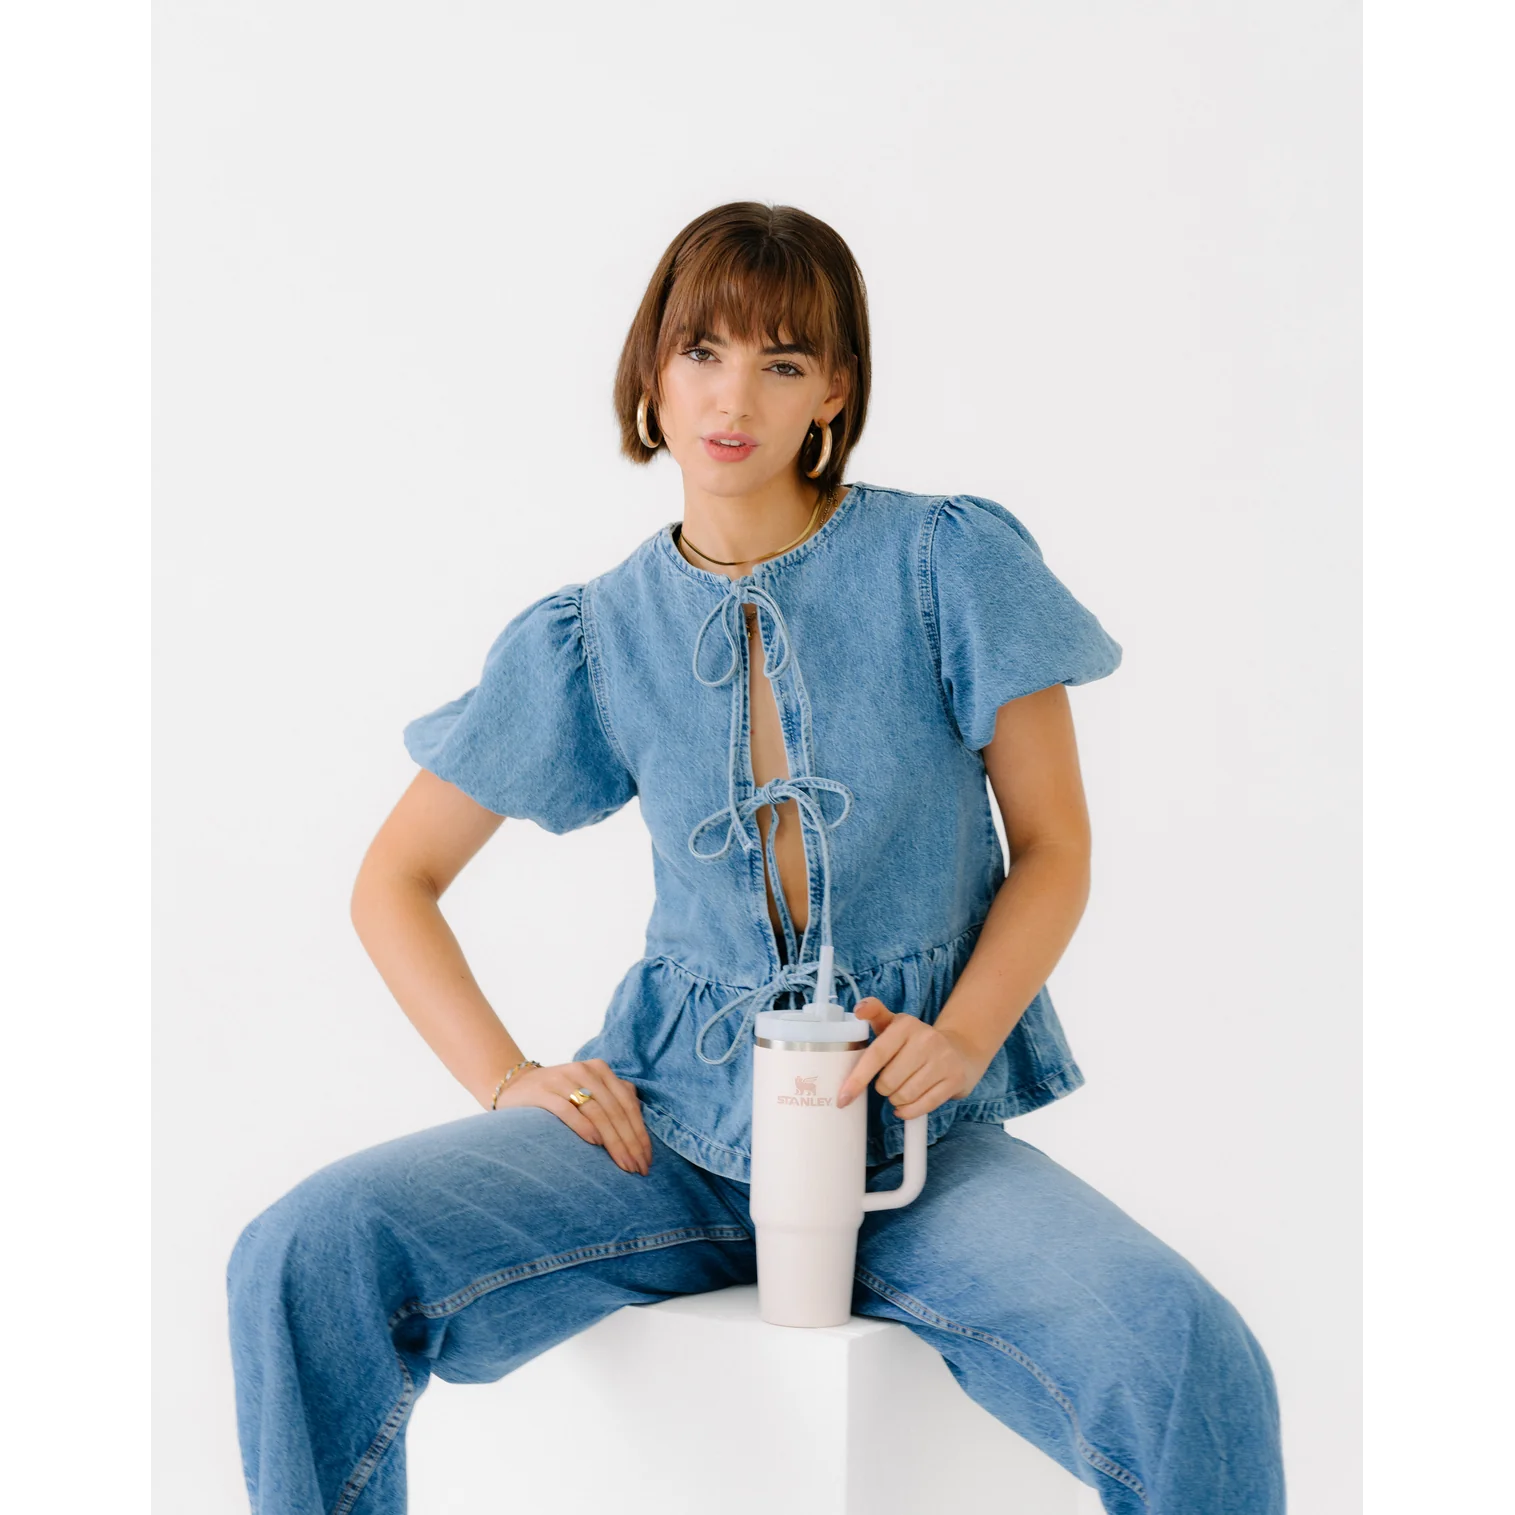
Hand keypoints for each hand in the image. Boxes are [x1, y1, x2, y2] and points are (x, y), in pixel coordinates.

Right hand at [495, 1059, 652, 1175]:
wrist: (516, 1086)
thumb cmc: (560, 1095)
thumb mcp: (589, 1090)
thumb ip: (613, 1099)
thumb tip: (641, 1125)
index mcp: (600, 1070)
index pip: (628, 1103)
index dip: (640, 1133)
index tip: (647, 1159)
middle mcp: (585, 1071)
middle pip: (615, 1110)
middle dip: (630, 1142)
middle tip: (638, 1168)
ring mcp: (563, 1080)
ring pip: (597, 1112)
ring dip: (613, 1140)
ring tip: (623, 1163)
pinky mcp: (543, 1092)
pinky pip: (568, 1110)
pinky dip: (584, 1127)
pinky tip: (595, 1143)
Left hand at [835, 1000, 986, 1119]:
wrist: (959, 1049)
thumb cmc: (915, 1041)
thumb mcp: (894, 1024)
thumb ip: (874, 1013)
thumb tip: (858, 1008)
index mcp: (905, 1025)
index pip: (876, 1055)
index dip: (857, 1078)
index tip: (843, 1097)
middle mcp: (926, 1040)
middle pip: (888, 1082)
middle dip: (882, 1089)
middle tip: (887, 1083)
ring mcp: (943, 1060)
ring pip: (904, 1096)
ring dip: (896, 1100)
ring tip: (899, 1091)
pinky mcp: (954, 1079)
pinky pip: (924, 1106)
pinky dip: (909, 1111)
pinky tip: (906, 1107)